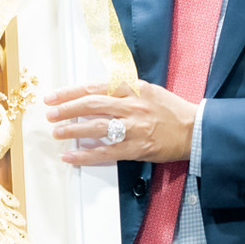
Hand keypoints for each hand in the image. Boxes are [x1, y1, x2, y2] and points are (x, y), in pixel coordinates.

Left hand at [43, 81, 195, 164]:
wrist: (194, 129)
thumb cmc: (171, 110)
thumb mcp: (148, 90)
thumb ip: (123, 89)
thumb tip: (94, 93)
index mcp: (133, 88)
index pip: (95, 87)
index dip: (71, 92)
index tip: (54, 96)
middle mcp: (132, 106)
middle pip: (91, 105)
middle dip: (67, 109)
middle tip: (50, 113)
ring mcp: (133, 128)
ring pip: (96, 127)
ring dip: (73, 130)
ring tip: (57, 133)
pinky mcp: (136, 148)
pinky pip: (106, 152)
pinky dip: (86, 155)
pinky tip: (71, 156)